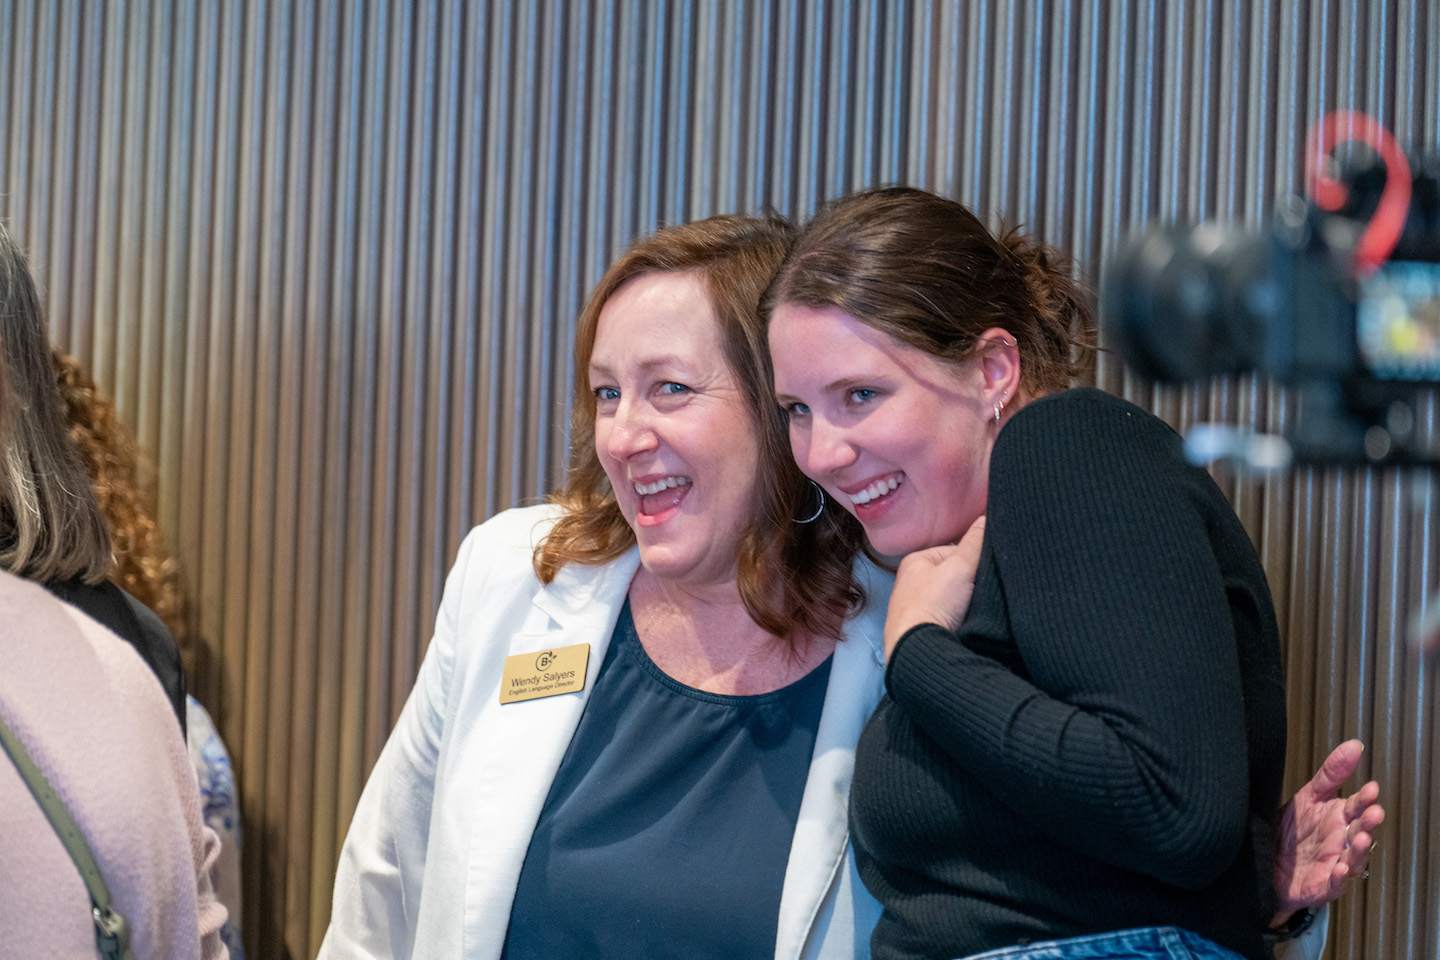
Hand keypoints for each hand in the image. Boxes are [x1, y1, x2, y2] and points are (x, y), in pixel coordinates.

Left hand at [883, 516, 985, 660]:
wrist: (920, 649)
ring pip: (953, 598)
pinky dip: (959, 619)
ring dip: (966, 603)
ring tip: (975, 609)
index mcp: (916, 561)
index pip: (954, 551)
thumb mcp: (960, 566)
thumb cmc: (934, 603)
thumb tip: (985, 518)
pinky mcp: (923, 628)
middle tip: (982, 591)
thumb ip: (975, 543)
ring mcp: (916, 607)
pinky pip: (948, 617)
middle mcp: (912, 582)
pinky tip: (967, 623)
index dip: (973, 560)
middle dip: (970, 582)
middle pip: (954, 575)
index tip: (985, 572)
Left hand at [1271, 739, 1384, 925]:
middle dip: (1368, 823)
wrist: (1262, 863)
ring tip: (1360, 836)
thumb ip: (1330, 774)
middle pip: (1359, 831)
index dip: (1363, 798)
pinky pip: (1334, 884)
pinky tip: (1339, 868)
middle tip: (1374, 812)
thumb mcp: (1307, 797)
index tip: (1371, 788)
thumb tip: (1354, 745)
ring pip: (1353, 859)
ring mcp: (1332, 864)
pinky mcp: (1321, 886)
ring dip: (1359, 849)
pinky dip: (1339, 877)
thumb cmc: (1291, 831)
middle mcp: (1339, 841)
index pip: (1355, 806)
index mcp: (1337, 819)